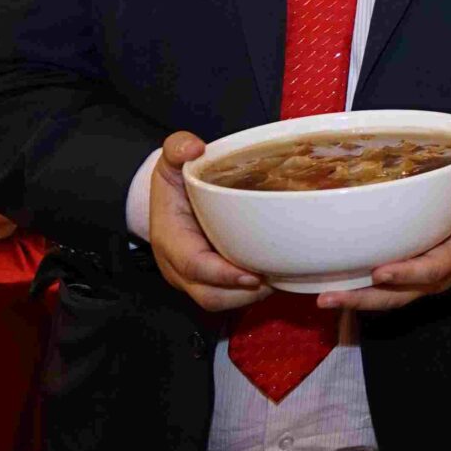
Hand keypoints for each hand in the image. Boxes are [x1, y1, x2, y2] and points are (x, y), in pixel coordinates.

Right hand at [147, 132, 270, 312]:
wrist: (170, 200)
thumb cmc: (174, 182)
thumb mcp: (172, 161)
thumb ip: (177, 149)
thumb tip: (194, 148)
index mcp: (170, 239)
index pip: (194, 266)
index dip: (223, 275)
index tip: (253, 275)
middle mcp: (179, 267)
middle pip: (209, 295)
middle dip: (242, 294)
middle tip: (276, 279)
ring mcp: (192, 278)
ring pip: (220, 301)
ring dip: (250, 297)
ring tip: (280, 279)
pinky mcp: (209, 281)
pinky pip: (228, 296)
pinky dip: (250, 293)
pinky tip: (275, 276)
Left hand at [321, 172, 450, 313]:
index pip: (432, 269)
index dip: (407, 273)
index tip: (380, 272)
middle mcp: (438, 274)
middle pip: (401, 295)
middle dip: (366, 299)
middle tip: (330, 297)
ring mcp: (421, 277)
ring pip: (388, 296)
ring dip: (356, 300)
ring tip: (323, 298)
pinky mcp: (408, 273)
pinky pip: (383, 288)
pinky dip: (359, 290)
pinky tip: (332, 285)